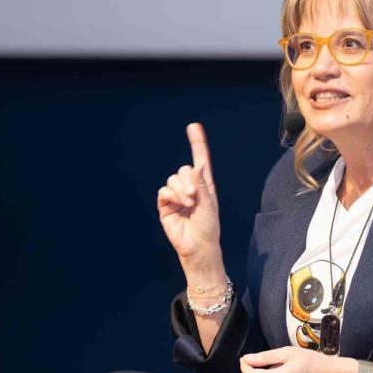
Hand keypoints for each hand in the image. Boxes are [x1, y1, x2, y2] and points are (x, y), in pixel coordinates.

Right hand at [157, 123, 221, 266]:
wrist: (198, 246)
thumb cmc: (208, 227)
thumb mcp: (209, 204)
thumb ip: (201, 185)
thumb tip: (195, 166)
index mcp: (204, 185)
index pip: (200, 160)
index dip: (197, 143)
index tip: (193, 127)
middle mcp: (189, 188)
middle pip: (183, 170)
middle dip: (188, 181)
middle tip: (194, 196)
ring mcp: (176, 196)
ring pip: (172, 180)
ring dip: (181, 190)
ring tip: (189, 204)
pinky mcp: (165, 205)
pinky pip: (164, 191)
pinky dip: (171, 195)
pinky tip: (179, 204)